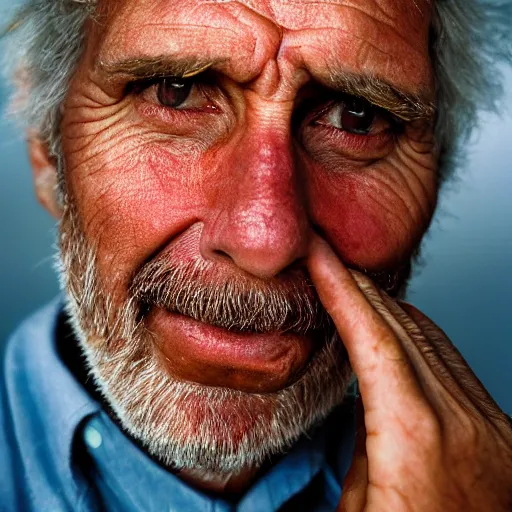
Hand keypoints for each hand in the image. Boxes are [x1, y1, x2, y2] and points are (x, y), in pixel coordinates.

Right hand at [307, 236, 511, 511]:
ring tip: (353, 286)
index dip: (342, 289)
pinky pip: (450, 364)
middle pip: (402, 327)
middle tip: (328, 259)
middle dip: (360, 287)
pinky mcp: (502, 432)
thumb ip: (357, 449)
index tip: (319, 255)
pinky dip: (415, 336)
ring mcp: (490, 425)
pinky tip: (396, 329)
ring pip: (429, 338)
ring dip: (387, 307)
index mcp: (415, 439)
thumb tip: (359, 406)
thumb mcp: (356, 511)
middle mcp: (462, 421)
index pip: (373, 338)